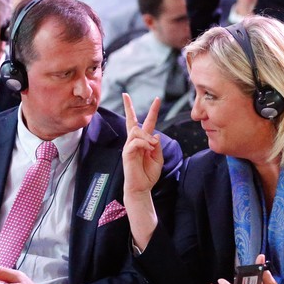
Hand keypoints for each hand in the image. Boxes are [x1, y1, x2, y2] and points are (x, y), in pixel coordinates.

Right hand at [122, 94, 163, 249]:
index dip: (151, 111)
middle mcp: (134, 142)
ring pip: (136, 130)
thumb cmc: (148, 174)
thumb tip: (154, 135)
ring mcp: (129, 147)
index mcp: (143, 142)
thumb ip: (157, 145)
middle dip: (128, 107)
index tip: (156, 99)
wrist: (141, 188)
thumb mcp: (158, 157)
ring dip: (147, 136)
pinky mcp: (127, 153)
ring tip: (152, 147)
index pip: (146, 123)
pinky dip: (144, 143)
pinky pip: (135, 142)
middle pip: (131, 121)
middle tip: (125, 95)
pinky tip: (148, 149)